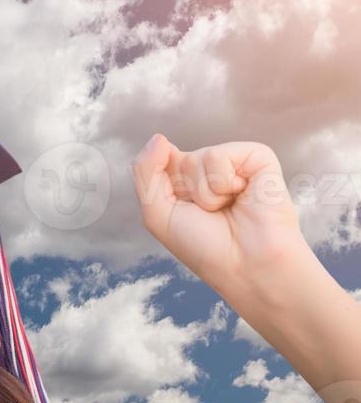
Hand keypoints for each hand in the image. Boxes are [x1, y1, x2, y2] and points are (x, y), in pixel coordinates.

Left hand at [130, 134, 305, 297]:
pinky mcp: (257, 157)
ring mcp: (234, 163)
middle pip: (177, 160)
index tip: (183, 211)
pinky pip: (219, 156)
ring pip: (198, 157)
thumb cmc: (205, 248)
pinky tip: (242, 197)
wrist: (247, 266)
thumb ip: (146, 172)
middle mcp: (210, 170)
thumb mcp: (158, 214)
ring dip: (206, 193)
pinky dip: (223, 183)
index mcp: (187, 183)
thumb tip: (159, 137)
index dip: (164, 187)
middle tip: (211, 215)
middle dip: (187, 192)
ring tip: (228, 208)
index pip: (160, 161)